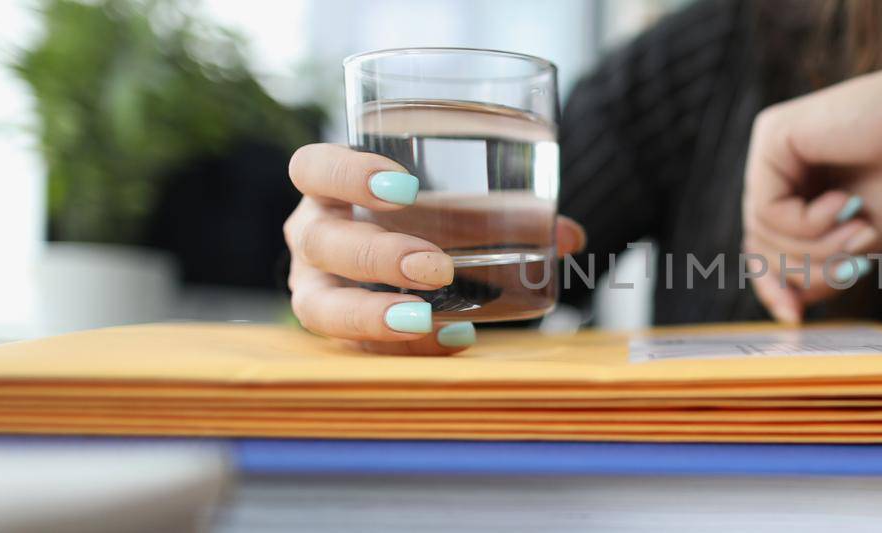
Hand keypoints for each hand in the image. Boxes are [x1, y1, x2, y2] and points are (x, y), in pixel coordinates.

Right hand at [283, 144, 584, 354]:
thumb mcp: (456, 205)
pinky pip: (357, 346)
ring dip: (372, 313)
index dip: (348, 175)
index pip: (313, 168)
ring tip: (424, 317)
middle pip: (320, 241)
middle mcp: (311, 235)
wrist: (391, 249)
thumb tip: (570, 236)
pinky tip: (453, 340)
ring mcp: (315, 286)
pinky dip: (404, 347)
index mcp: (326, 187)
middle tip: (434, 266)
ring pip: (321, 306)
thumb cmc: (419, 216)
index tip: (404, 186)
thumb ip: (507, 213)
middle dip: (377, 255)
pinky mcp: (338, 329)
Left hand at [742, 32, 881, 322]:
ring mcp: (770, 147)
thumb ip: (820, 269)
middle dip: (810, 267)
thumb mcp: (858, 241)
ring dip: (817, 246)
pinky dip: (808, 223)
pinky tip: (844, 203)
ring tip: (861, 229)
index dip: (773, 285)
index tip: (794, 318)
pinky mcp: (773, 135)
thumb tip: (787, 307)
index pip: (762, 245)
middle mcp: (773, 163)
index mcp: (792, 184)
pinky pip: (767, 208)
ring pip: (763, 232)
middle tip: (861, 256)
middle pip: (761, 243)